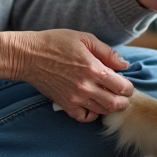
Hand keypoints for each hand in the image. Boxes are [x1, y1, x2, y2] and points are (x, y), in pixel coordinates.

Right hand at [1, 30, 132, 122]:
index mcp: (93, 69)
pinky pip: (84, 117)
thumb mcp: (84, 38)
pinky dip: (92, 115)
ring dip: (110, 107)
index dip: (129, 88)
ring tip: (110, 99)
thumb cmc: (55, 42)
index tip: (127, 85)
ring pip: (102, 112)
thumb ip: (107, 52)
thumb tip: (124, 65)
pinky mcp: (64, 104)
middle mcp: (86, 87)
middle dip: (123, 101)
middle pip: (115, 104)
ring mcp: (75, 98)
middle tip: (123, 96)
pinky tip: (93, 106)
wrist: (28, 56)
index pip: (122, 87)